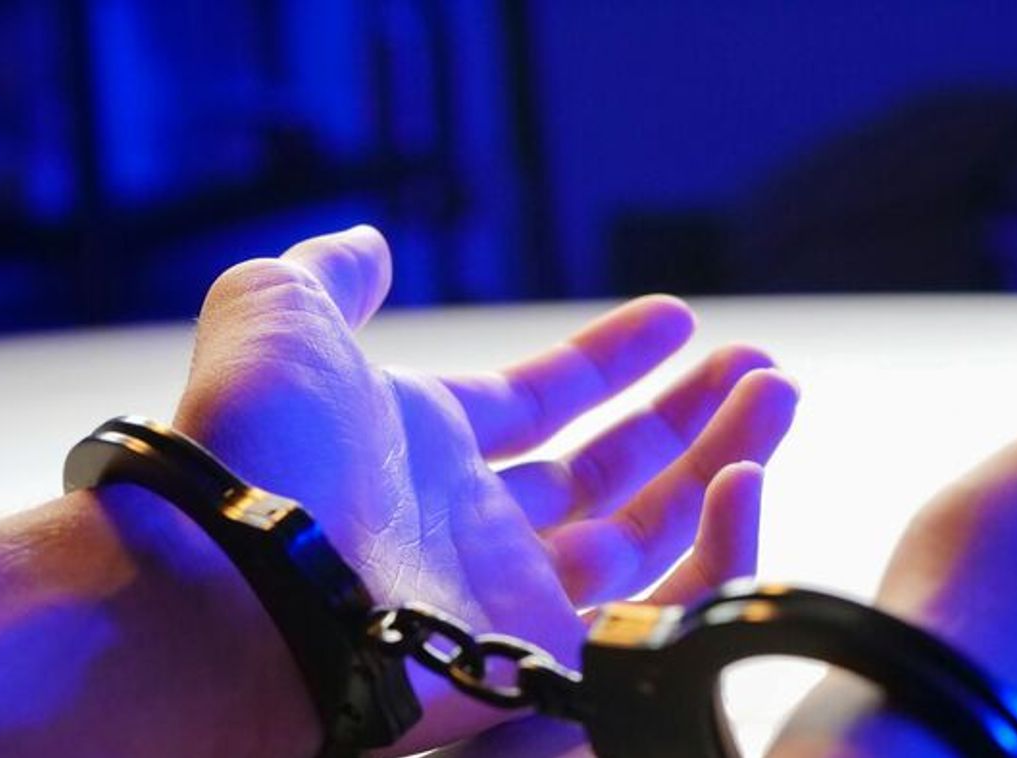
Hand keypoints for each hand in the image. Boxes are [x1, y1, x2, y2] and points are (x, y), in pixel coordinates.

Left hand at [172, 226, 798, 752]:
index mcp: (429, 446)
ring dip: (721, 460)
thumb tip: (370, 242)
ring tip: (777, 395)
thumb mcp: (282, 315)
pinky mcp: (550, 656)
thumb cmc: (255, 444)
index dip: (611, 359)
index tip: (676, 318)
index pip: (544, 400)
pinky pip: (657, 606)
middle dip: (688, 414)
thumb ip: (329, 276)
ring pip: (648, 530)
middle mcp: (476, 523)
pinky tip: (746, 472)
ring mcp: (514, 591)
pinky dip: (716, 543)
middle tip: (758, 368)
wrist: (238, 579)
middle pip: (608, 469)